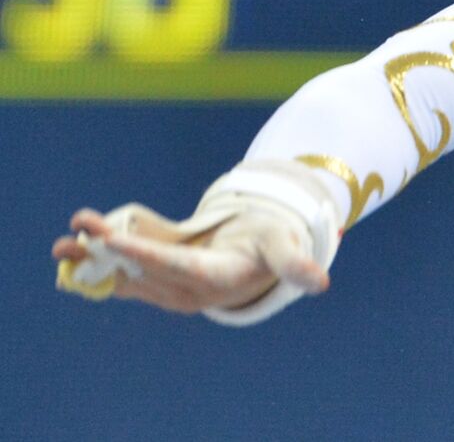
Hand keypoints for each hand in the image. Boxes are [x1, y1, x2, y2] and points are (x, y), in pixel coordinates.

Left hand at [52, 202, 328, 314]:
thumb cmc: (272, 240)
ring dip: (95, 258)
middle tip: (84, 229)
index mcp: (219, 279)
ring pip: (128, 273)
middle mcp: (190, 291)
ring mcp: (170, 289)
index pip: (177, 268)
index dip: (145, 256)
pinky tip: (77, 244)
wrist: (259, 256)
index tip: (115, 244)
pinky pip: (125, 273)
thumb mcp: (283, 245)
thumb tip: (320, 282)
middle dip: (111, 250)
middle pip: (144, 269)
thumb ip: (294, 263)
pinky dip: (100, 260)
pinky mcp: (159, 282)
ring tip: (66, 240)